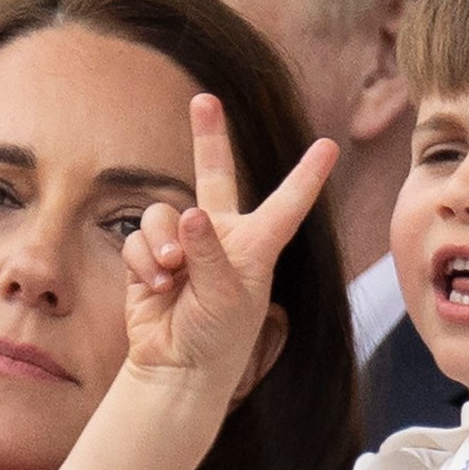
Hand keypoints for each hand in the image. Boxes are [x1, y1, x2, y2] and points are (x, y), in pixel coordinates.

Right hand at [120, 93, 337, 393]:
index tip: (329, 146)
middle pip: (215, 175)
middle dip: (208, 137)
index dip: (307, 176)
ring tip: (172, 275)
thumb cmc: (219, 338)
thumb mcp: (228, 296)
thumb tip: (188, 214)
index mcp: (256, 245)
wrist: (178, 369)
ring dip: (164, 243)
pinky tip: (155, 285)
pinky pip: (139, 238)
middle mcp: (222, 236)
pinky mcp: (151, 256)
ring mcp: (185, 244)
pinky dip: (144, 261)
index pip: (286, 205)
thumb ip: (209, 252)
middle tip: (204, 100)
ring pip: (164, 213)